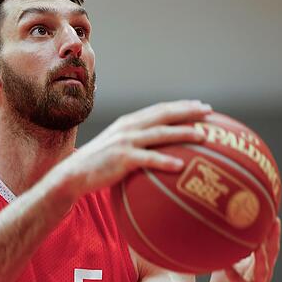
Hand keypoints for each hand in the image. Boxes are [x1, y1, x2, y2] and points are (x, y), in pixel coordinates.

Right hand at [53, 100, 210, 197]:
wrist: (72, 175)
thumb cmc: (98, 167)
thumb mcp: (117, 150)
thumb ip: (136, 147)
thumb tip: (158, 155)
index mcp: (129, 123)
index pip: (160, 109)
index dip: (181, 106)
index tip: (200, 106)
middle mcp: (129, 127)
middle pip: (164, 115)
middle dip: (188, 111)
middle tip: (209, 111)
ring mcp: (125, 142)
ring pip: (160, 134)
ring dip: (183, 133)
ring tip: (203, 136)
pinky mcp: (122, 159)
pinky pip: (148, 159)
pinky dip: (165, 160)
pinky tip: (180, 166)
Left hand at [207, 218, 280, 281]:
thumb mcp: (226, 268)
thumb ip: (229, 252)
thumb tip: (220, 230)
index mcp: (257, 271)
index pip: (269, 249)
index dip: (272, 233)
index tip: (274, 214)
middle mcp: (260, 281)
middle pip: (270, 258)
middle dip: (272, 240)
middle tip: (273, 222)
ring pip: (262, 274)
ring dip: (260, 259)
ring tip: (257, 244)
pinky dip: (234, 277)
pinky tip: (227, 265)